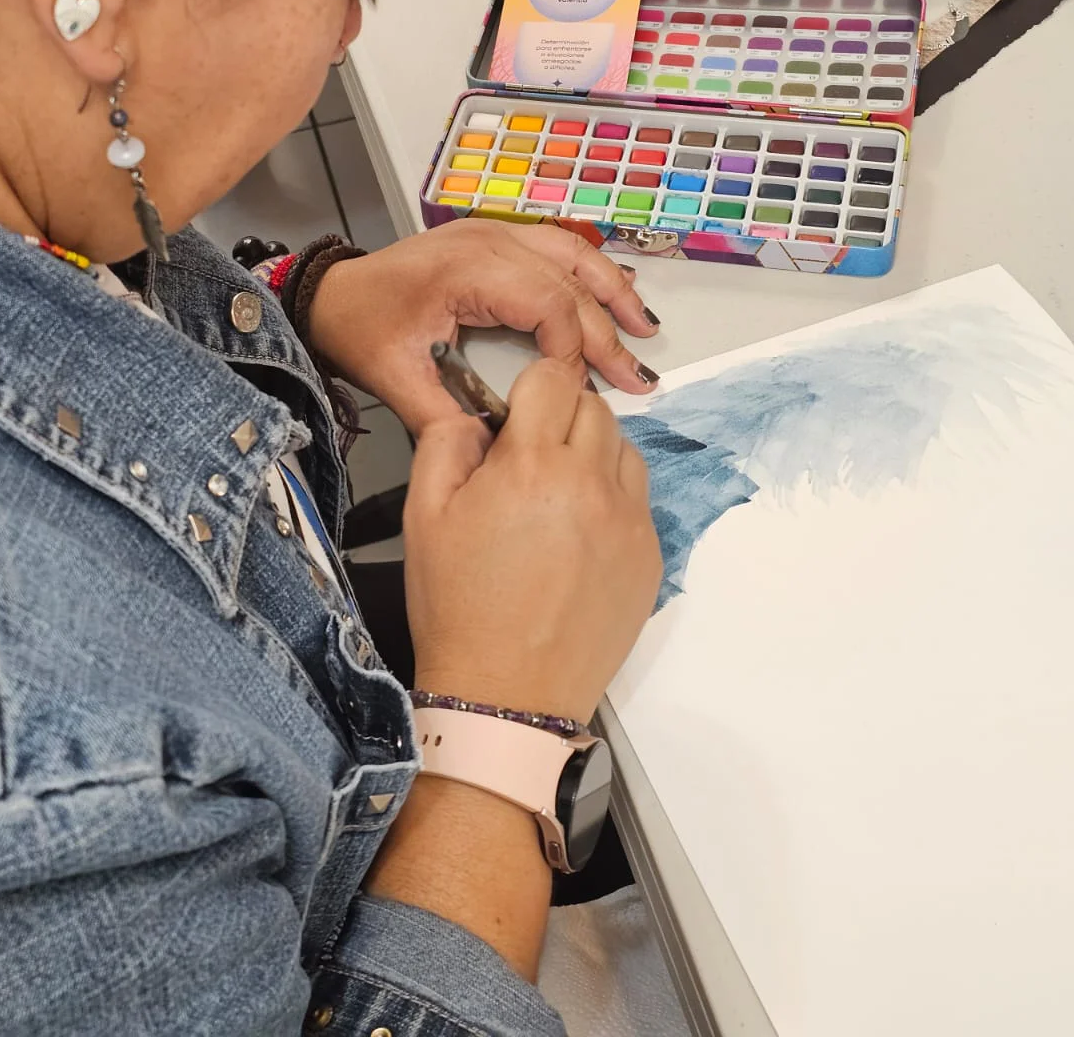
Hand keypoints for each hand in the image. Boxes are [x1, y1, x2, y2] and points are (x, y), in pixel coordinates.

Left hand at [307, 220, 659, 433]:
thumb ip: (450, 418)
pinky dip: (591, 270)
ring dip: (612, 290)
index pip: (548, 305)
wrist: (330, 295)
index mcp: (468, 270)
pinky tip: (616, 291)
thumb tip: (501, 449)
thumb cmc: (361, 329)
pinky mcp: (495, 238)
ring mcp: (494, 232)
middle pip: (569, 284)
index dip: (573, 352)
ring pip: (573, 254)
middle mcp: (489, 241)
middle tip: (638, 380)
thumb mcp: (399, 380)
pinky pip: (558, 246)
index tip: (581, 395)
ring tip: (645, 329)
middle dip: (607, 334)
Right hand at [403, 359, 660, 724]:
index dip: (532, 389)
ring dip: (595, 453)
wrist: (506, 694)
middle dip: (563, 417)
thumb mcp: (423, 515)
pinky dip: (613, 500)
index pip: (555, 379)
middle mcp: (591, 483)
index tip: (516, 418)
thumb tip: (478, 417)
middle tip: (531, 460)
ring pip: (625, 448)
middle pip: (594, 408)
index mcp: (532, 464)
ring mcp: (629, 521)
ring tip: (559, 495)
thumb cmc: (458, 606)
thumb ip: (445, 442)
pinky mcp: (649, 556)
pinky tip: (579, 535)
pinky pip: (639, 501)